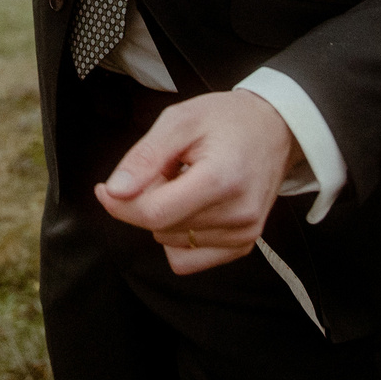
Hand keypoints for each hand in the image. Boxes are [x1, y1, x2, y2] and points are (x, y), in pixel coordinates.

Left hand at [94, 91, 300, 274]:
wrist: (273, 129)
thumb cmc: (227, 120)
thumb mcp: (180, 121)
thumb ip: (144, 156)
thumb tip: (115, 191)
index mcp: (221, 179)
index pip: (154, 213)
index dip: (121, 203)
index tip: (107, 187)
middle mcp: (237, 214)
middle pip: (159, 227)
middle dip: (147, 199)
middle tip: (166, 169)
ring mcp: (243, 234)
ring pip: (169, 241)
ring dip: (165, 215)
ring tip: (185, 182)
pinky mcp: (243, 245)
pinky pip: (187, 258)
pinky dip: (178, 234)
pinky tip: (192, 206)